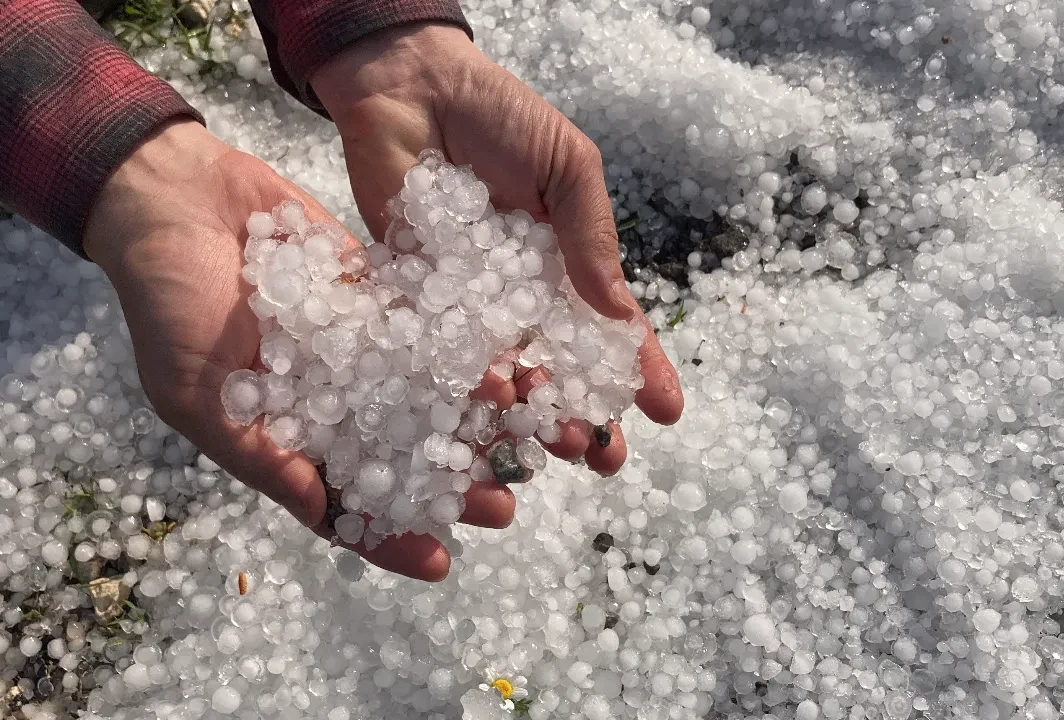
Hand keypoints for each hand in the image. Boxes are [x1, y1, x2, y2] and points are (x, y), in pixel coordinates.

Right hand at [83, 119, 514, 580]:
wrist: (173, 196)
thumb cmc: (166, 302)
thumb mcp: (193, 393)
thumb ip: (257, 454)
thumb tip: (319, 512)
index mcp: (278, 435)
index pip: (337, 500)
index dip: (385, 535)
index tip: (438, 559)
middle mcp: (322, 397)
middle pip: (394, 452)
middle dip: (445, 483)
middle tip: (502, 504)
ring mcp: (349, 346)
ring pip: (417, 394)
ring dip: (465, 421)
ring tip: (520, 439)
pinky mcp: (368, 293)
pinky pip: (421, 328)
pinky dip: (459, 348)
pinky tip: (502, 368)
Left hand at [312, 23, 685, 469]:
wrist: (409, 87)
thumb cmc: (500, 116)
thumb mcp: (568, 169)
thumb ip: (589, 238)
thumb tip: (618, 312)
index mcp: (561, 264)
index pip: (605, 327)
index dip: (636, 370)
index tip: (665, 413)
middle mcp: (516, 293)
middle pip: (554, 366)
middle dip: (582, 414)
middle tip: (603, 457)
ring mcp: (465, 300)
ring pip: (499, 371)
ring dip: (528, 412)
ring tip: (551, 445)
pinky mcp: (411, 297)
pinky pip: (437, 348)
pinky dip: (460, 379)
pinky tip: (487, 403)